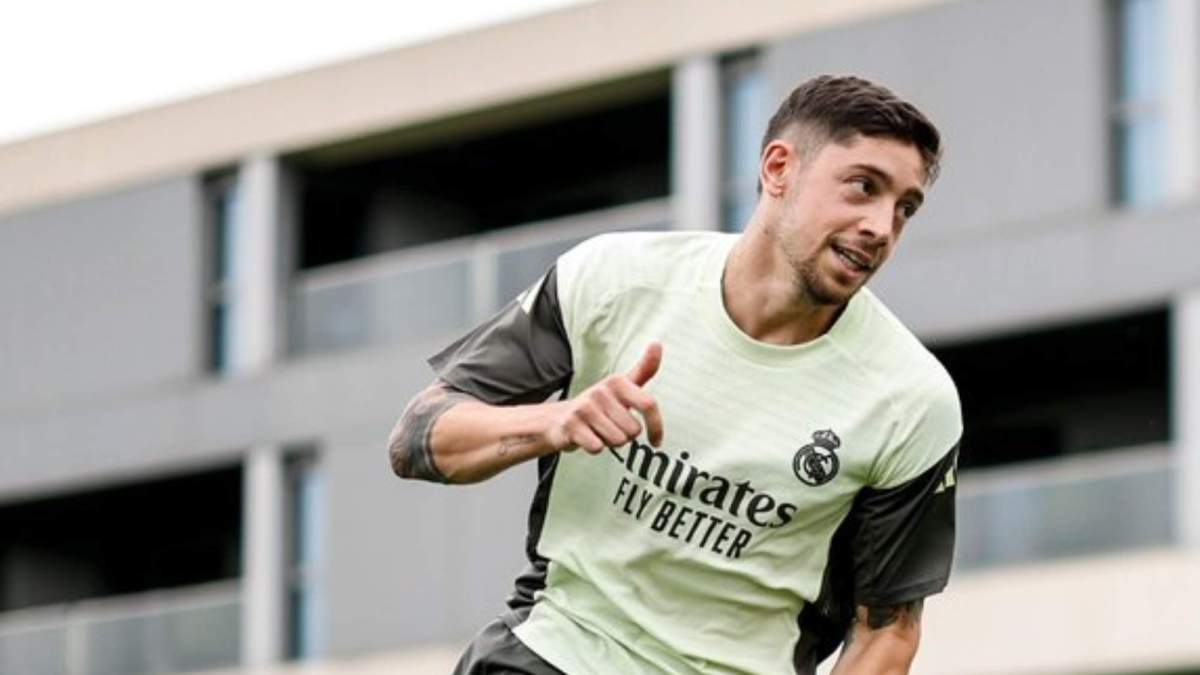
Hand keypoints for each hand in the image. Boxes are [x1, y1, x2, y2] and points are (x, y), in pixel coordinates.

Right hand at [546, 342, 664, 453]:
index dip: (657, 426)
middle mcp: (601, 391)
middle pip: (634, 430)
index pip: (648, 404)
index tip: (656, 440)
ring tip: (600, 431)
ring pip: (618, 441)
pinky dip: (595, 448)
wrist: (559, 418)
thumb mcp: (622, 386)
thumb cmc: (598, 405)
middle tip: (612, 428)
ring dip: (611, 442)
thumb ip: (644, 369)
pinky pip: (598, 447)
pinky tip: (588, 437)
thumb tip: (657, 344)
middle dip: (626, 435)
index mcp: (617, 382)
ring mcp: (585, 408)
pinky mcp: (572, 425)